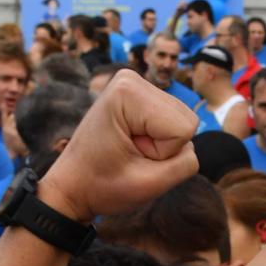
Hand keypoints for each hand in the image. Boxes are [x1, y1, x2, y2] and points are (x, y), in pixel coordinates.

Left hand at [42, 70, 199, 221]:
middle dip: (164, 147)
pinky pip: (174, 123)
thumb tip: (193, 142)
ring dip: (161, 145)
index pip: (184, 129)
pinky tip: (131, 143)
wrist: (73, 185)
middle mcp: (132, 79)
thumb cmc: (102, 186)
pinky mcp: (141, 96)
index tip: (131, 155)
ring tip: (129, 149)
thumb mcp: (150, 185)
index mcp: (129, 92)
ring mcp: (136, 84)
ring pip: (183, 123)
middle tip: (130, 154)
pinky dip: (158, 140)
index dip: (162, 153)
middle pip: (186, 121)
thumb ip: (186, 163)